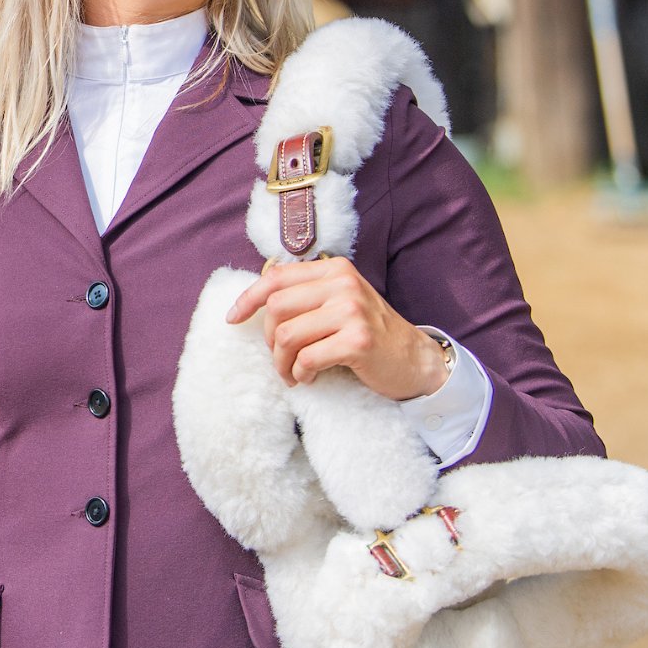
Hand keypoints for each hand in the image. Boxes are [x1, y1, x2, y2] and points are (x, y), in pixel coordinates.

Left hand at [225, 257, 449, 400]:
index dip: (248, 298)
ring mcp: (352, 311)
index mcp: (334, 269)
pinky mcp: (358, 341)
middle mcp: (343, 284)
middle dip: (268, 339)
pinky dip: (301, 373)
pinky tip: (309, 378)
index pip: (276, 277)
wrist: (415, 360)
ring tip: (292, 373)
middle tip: (279, 358)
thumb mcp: (339, 301)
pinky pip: (307, 358)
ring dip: (281, 362)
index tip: (232, 318)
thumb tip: (254, 301)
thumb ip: (306, 294)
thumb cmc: (368, 333)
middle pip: (276, 309)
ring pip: (286, 335)